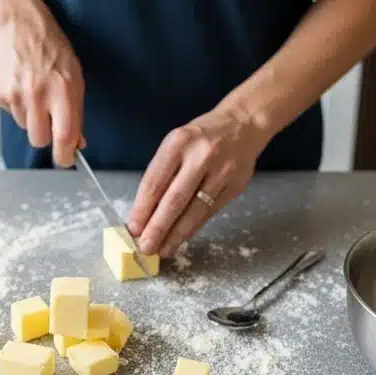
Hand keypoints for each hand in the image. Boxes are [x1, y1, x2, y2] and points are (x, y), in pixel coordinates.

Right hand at [0, 5, 83, 164]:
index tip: (65, 159)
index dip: (65, 155)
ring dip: (31, 117)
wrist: (20, 27)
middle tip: (48, 118)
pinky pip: (10, 113)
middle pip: (39, 139)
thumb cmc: (52, 48)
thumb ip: (76, 110)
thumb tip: (77, 141)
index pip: (64, 136)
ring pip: (24, 127)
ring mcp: (15, 94)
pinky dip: (17, 105)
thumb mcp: (75, 76)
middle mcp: (37, 95)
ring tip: (34, 92)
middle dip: (46, 134)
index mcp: (62, 91)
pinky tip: (21, 85)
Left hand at [126, 105, 270, 257]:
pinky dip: (194, 227)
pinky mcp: (236, 186)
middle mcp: (200, 156)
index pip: (155, 181)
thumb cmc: (199, 138)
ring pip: (195, 210)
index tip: (133, 227)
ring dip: (177, 234)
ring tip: (163, 249)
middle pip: (175, 199)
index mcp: (178, 142)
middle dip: (158, 227)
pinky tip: (183, 237)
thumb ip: (162, 173)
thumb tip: (144, 211)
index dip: (143, 207)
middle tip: (145, 247)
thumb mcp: (176, 144)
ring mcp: (221, 172)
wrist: (242, 125)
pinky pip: (210, 212)